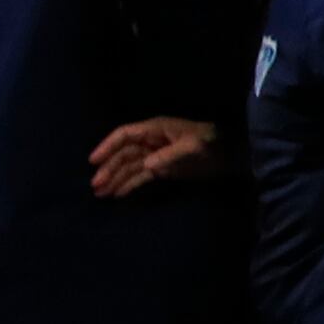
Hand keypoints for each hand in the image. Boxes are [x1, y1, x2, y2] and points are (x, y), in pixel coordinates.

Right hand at [88, 117, 221, 197]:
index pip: (125, 135)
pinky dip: (129, 184)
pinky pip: (140, 176)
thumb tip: (147, 165)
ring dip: (115, 179)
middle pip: (123, 154)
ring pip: (129, 167)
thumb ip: (170, 155)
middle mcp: (151, 141)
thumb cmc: (212, 143)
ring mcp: (155, 156)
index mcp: (156, 129)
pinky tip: (118, 194)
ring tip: (101, 194)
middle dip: (109, 168)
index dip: (107, 146)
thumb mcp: (193, 146)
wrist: (230, 154)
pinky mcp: (162, 169)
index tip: (93, 160)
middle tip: (96, 186)